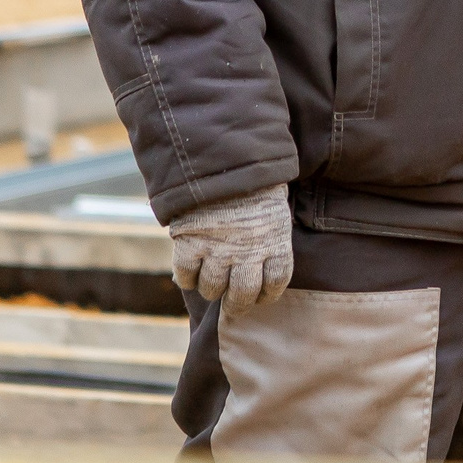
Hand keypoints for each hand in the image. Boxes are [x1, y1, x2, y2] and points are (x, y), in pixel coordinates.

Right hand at [168, 184, 293, 307]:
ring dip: (212, 290)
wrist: (224, 158)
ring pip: (212, 288)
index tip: (261, 296)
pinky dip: (187, 278)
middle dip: (238, 304)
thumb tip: (264, 260)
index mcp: (275, 242)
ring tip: (212, 283)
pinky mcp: (190, 243)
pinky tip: (191, 272)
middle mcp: (247, 253)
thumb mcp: (275, 208)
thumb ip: (270, 236)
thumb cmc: (256, 182)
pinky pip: (186, 274)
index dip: (268, 294)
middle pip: (243, 294)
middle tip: (233, 304)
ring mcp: (217, 250)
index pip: (276, 282)